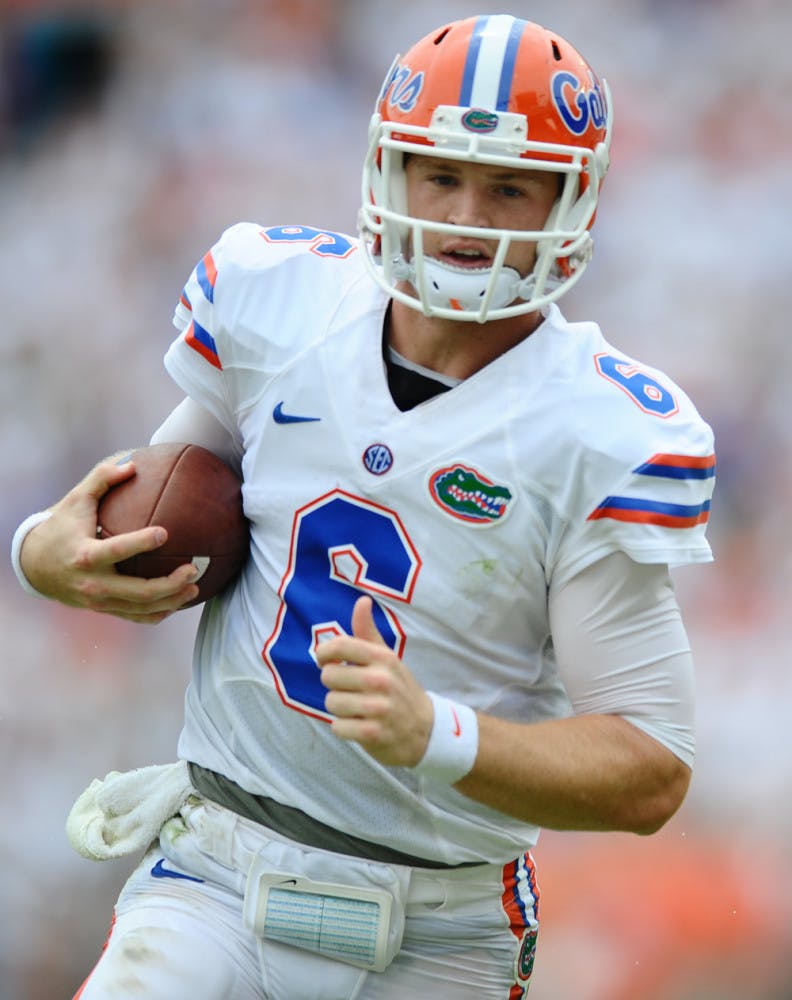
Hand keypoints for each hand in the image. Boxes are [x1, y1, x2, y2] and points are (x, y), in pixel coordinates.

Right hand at [20, 457, 199, 622]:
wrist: (35, 566)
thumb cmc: (61, 527)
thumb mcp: (75, 500)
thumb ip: (102, 479)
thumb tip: (133, 464)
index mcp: (85, 555)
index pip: (117, 551)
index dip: (141, 543)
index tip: (165, 532)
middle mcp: (93, 583)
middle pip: (138, 591)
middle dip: (170, 583)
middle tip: (193, 568)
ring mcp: (100, 602)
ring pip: (142, 609)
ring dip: (173, 600)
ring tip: (195, 585)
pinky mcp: (105, 610)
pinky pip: (137, 617)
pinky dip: (161, 612)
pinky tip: (180, 600)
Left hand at [316, 596, 433, 767]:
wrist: (426, 730)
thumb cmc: (400, 689)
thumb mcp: (387, 658)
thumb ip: (368, 632)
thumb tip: (362, 600)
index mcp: (382, 658)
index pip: (340, 645)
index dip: (324, 653)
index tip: (326, 661)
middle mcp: (380, 680)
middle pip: (329, 676)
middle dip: (334, 685)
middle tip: (351, 690)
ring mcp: (378, 708)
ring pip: (331, 703)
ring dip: (339, 709)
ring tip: (356, 709)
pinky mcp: (373, 733)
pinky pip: (338, 727)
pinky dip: (344, 729)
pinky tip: (359, 725)